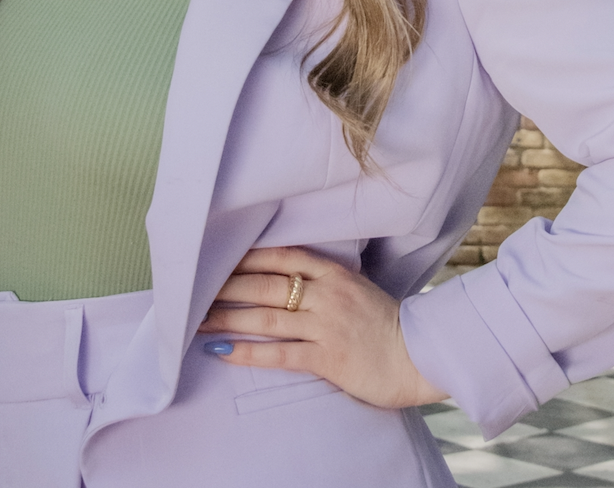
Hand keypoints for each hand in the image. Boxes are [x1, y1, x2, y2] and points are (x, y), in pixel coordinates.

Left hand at [196, 245, 448, 409]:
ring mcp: (326, 326)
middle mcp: (327, 295)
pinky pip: (280, 353)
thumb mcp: (357, 288)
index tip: (218, 256)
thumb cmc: (386, 323)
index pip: (283, 256)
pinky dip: (248, 352)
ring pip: (267, 318)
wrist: (420, 356)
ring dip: (228, 318)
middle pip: (266, 285)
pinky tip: (223, 350)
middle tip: (194, 289)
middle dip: (227, 287)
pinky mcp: (327, 358)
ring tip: (197, 321)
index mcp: (335, 274)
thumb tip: (285, 275)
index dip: (248, 257)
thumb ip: (324, 279)